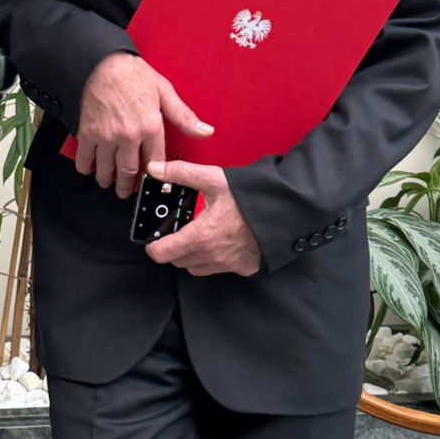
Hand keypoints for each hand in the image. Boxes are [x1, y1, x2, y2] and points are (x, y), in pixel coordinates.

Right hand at [75, 52, 212, 197]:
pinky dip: (86, 168)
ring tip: (109, 182)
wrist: (101, 64)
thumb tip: (206, 131)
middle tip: (128, 191)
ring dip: (108, 180)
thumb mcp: (164, 92)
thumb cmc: (133, 74)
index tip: (153, 183)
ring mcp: (106, 137)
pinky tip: (90, 169)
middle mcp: (129, 136)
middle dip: (128, 186)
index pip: (156, 162)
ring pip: (107, 170)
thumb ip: (184, 116)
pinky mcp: (87, 133)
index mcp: (150, 127)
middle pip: (129, 171)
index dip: (155, 176)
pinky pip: (85, 159)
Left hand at [144, 160, 260, 275]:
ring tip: (202, 234)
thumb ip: (181, 173)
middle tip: (181, 229)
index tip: (155, 237)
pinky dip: (215, 259)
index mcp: (200, 237)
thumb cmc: (250, 196)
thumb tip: (155, 169)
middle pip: (177, 261)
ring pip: (196, 267)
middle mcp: (212, 256)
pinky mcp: (243, 268)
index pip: (161, 254)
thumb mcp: (213, 179)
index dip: (154, 245)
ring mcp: (228, 266)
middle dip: (174, 247)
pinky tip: (222, 241)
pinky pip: (219, 269)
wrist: (286, 210)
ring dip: (193, 255)